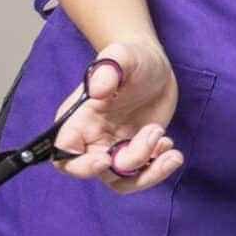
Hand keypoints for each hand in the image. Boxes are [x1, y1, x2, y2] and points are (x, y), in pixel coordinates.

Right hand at [51, 37, 183, 193]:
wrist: (154, 63)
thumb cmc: (132, 57)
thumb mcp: (121, 56)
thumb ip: (107, 70)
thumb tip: (97, 90)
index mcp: (78, 121)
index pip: (64, 154)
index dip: (80, 166)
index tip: (105, 160)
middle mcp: (94, 139)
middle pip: (101, 172)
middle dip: (132, 160)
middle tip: (155, 132)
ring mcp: (116, 146)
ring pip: (123, 179)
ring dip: (149, 172)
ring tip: (170, 151)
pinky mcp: (137, 149)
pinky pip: (143, 172)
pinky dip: (158, 166)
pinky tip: (169, 145)